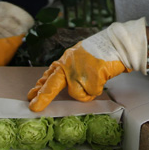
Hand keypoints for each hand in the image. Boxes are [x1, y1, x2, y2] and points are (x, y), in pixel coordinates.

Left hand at [27, 18, 146, 110]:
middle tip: (34, 107)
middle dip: (43, 97)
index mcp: (66, 59)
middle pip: (52, 84)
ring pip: (77, 93)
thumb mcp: (81, 57)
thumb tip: (68, 85)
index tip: (32, 94)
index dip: (40, 85)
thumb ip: (72, 69)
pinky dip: (98, 89)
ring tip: (97, 78)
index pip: (50, 73)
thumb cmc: (102, 50)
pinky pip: (92, 93)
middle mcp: (69, 64)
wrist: (117, 42)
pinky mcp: (91, 76)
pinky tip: (103, 77)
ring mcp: (79, 71)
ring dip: (87, 91)